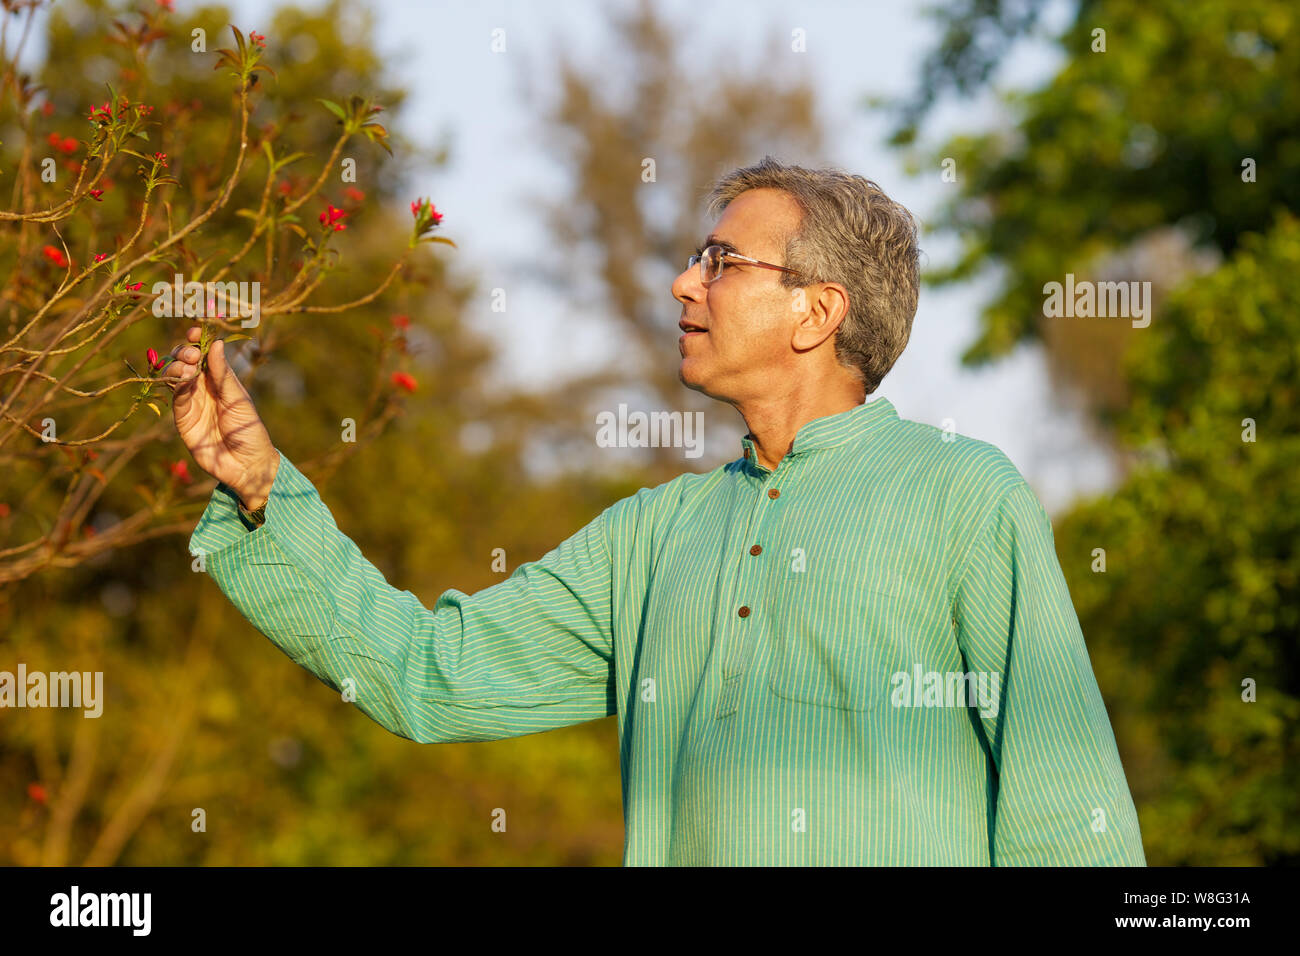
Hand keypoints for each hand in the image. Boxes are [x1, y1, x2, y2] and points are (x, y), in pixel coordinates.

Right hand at [164, 327, 278, 509]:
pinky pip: (174, 397)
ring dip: (178, 366)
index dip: (198, 341)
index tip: (196, 331)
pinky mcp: (183, 419)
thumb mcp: (239, 399)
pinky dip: (175, 384)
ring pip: (176, 376)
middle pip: (186, 361)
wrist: (247, 465)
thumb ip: (224, 374)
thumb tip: (216, 344)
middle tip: (193, 354)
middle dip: (185, 352)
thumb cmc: (250, 430)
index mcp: (222, 380)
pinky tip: (182, 378)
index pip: (205, 354)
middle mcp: (204, 388)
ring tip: (188, 366)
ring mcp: (192, 402)